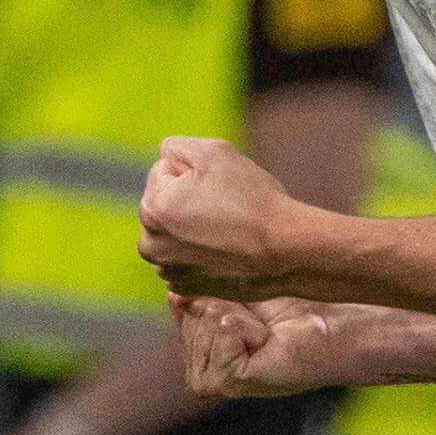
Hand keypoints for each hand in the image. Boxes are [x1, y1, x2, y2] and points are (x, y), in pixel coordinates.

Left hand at [135, 135, 292, 299]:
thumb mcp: (213, 152)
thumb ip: (177, 147)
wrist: (285, 251)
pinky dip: (204, 251)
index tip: (221, 187)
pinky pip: (190, 257)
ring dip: (196, 226)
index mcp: (151, 209)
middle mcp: (150, 245)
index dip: (195, 172)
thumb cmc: (251, 200)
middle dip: (190, 199)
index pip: (163, 171)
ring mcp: (168, 270)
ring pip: (178, 232)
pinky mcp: (187, 287)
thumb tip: (165, 155)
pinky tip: (229, 250)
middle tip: (228, 207)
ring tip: (229, 229)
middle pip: (167, 204)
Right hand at [176, 297, 352, 399]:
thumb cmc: (294, 309)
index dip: (217, 291)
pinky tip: (267, 341)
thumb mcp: (237, 292)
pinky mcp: (229, 381)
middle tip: (261, 324)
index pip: (179, 300)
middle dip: (231, 304)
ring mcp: (210, 378)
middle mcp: (197, 366)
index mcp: (194, 344)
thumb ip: (200, 292)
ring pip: (208, 319)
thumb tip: (173, 293)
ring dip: (245, 317)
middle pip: (191, 309)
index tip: (249, 307)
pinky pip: (224, 330)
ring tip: (266, 333)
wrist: (332, 328)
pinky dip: (250, 328)